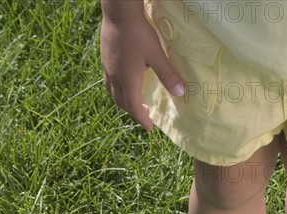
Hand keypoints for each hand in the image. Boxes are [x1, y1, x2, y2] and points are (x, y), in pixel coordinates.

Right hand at [100, 15, 184, 129]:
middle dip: (133, 111)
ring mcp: (108, 67)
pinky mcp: (105, 57)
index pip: (133, 107)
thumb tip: (180, 93)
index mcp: (127, 80)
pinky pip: (109, 80)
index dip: (142, 119)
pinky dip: (118, 88)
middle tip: (146, 114)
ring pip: (113, 91)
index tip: (149, 128)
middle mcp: (114, 77)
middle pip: (121, 101)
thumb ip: (168, 75)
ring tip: (134, 100)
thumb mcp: (157, 55)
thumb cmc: (139, 34)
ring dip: (124, 100)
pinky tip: (125, 80)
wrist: (119, 12)